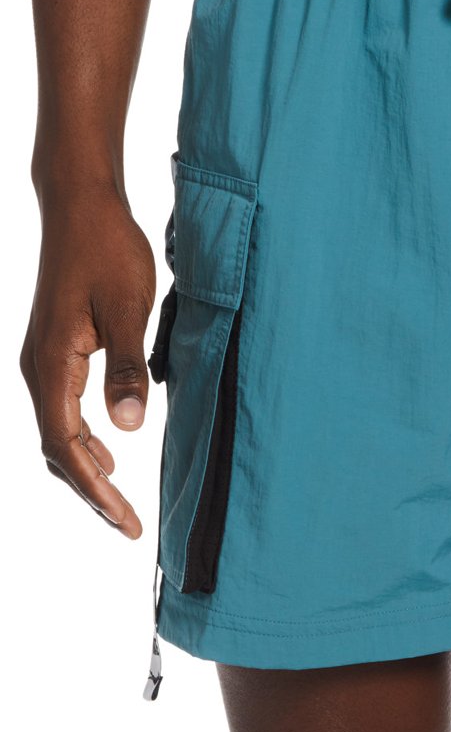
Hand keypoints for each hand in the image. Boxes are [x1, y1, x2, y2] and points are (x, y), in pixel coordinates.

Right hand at [21, 189, 155, 538]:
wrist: (81, 206)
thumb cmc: (109, 250)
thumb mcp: (130, 309)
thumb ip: (128, 368)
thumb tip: (129, 428)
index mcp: (52, 365)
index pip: (67, 446)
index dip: (96, 489)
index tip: (126, 522)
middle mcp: (38, 368)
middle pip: (57, 449)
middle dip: (91, 490)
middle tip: (128, 525)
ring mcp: (42, 359)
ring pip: (56, 432)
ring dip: (85, 467)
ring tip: (118, 499)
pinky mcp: (55, 349)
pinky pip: (60, 410)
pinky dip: (81, 439)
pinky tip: (107, 448)